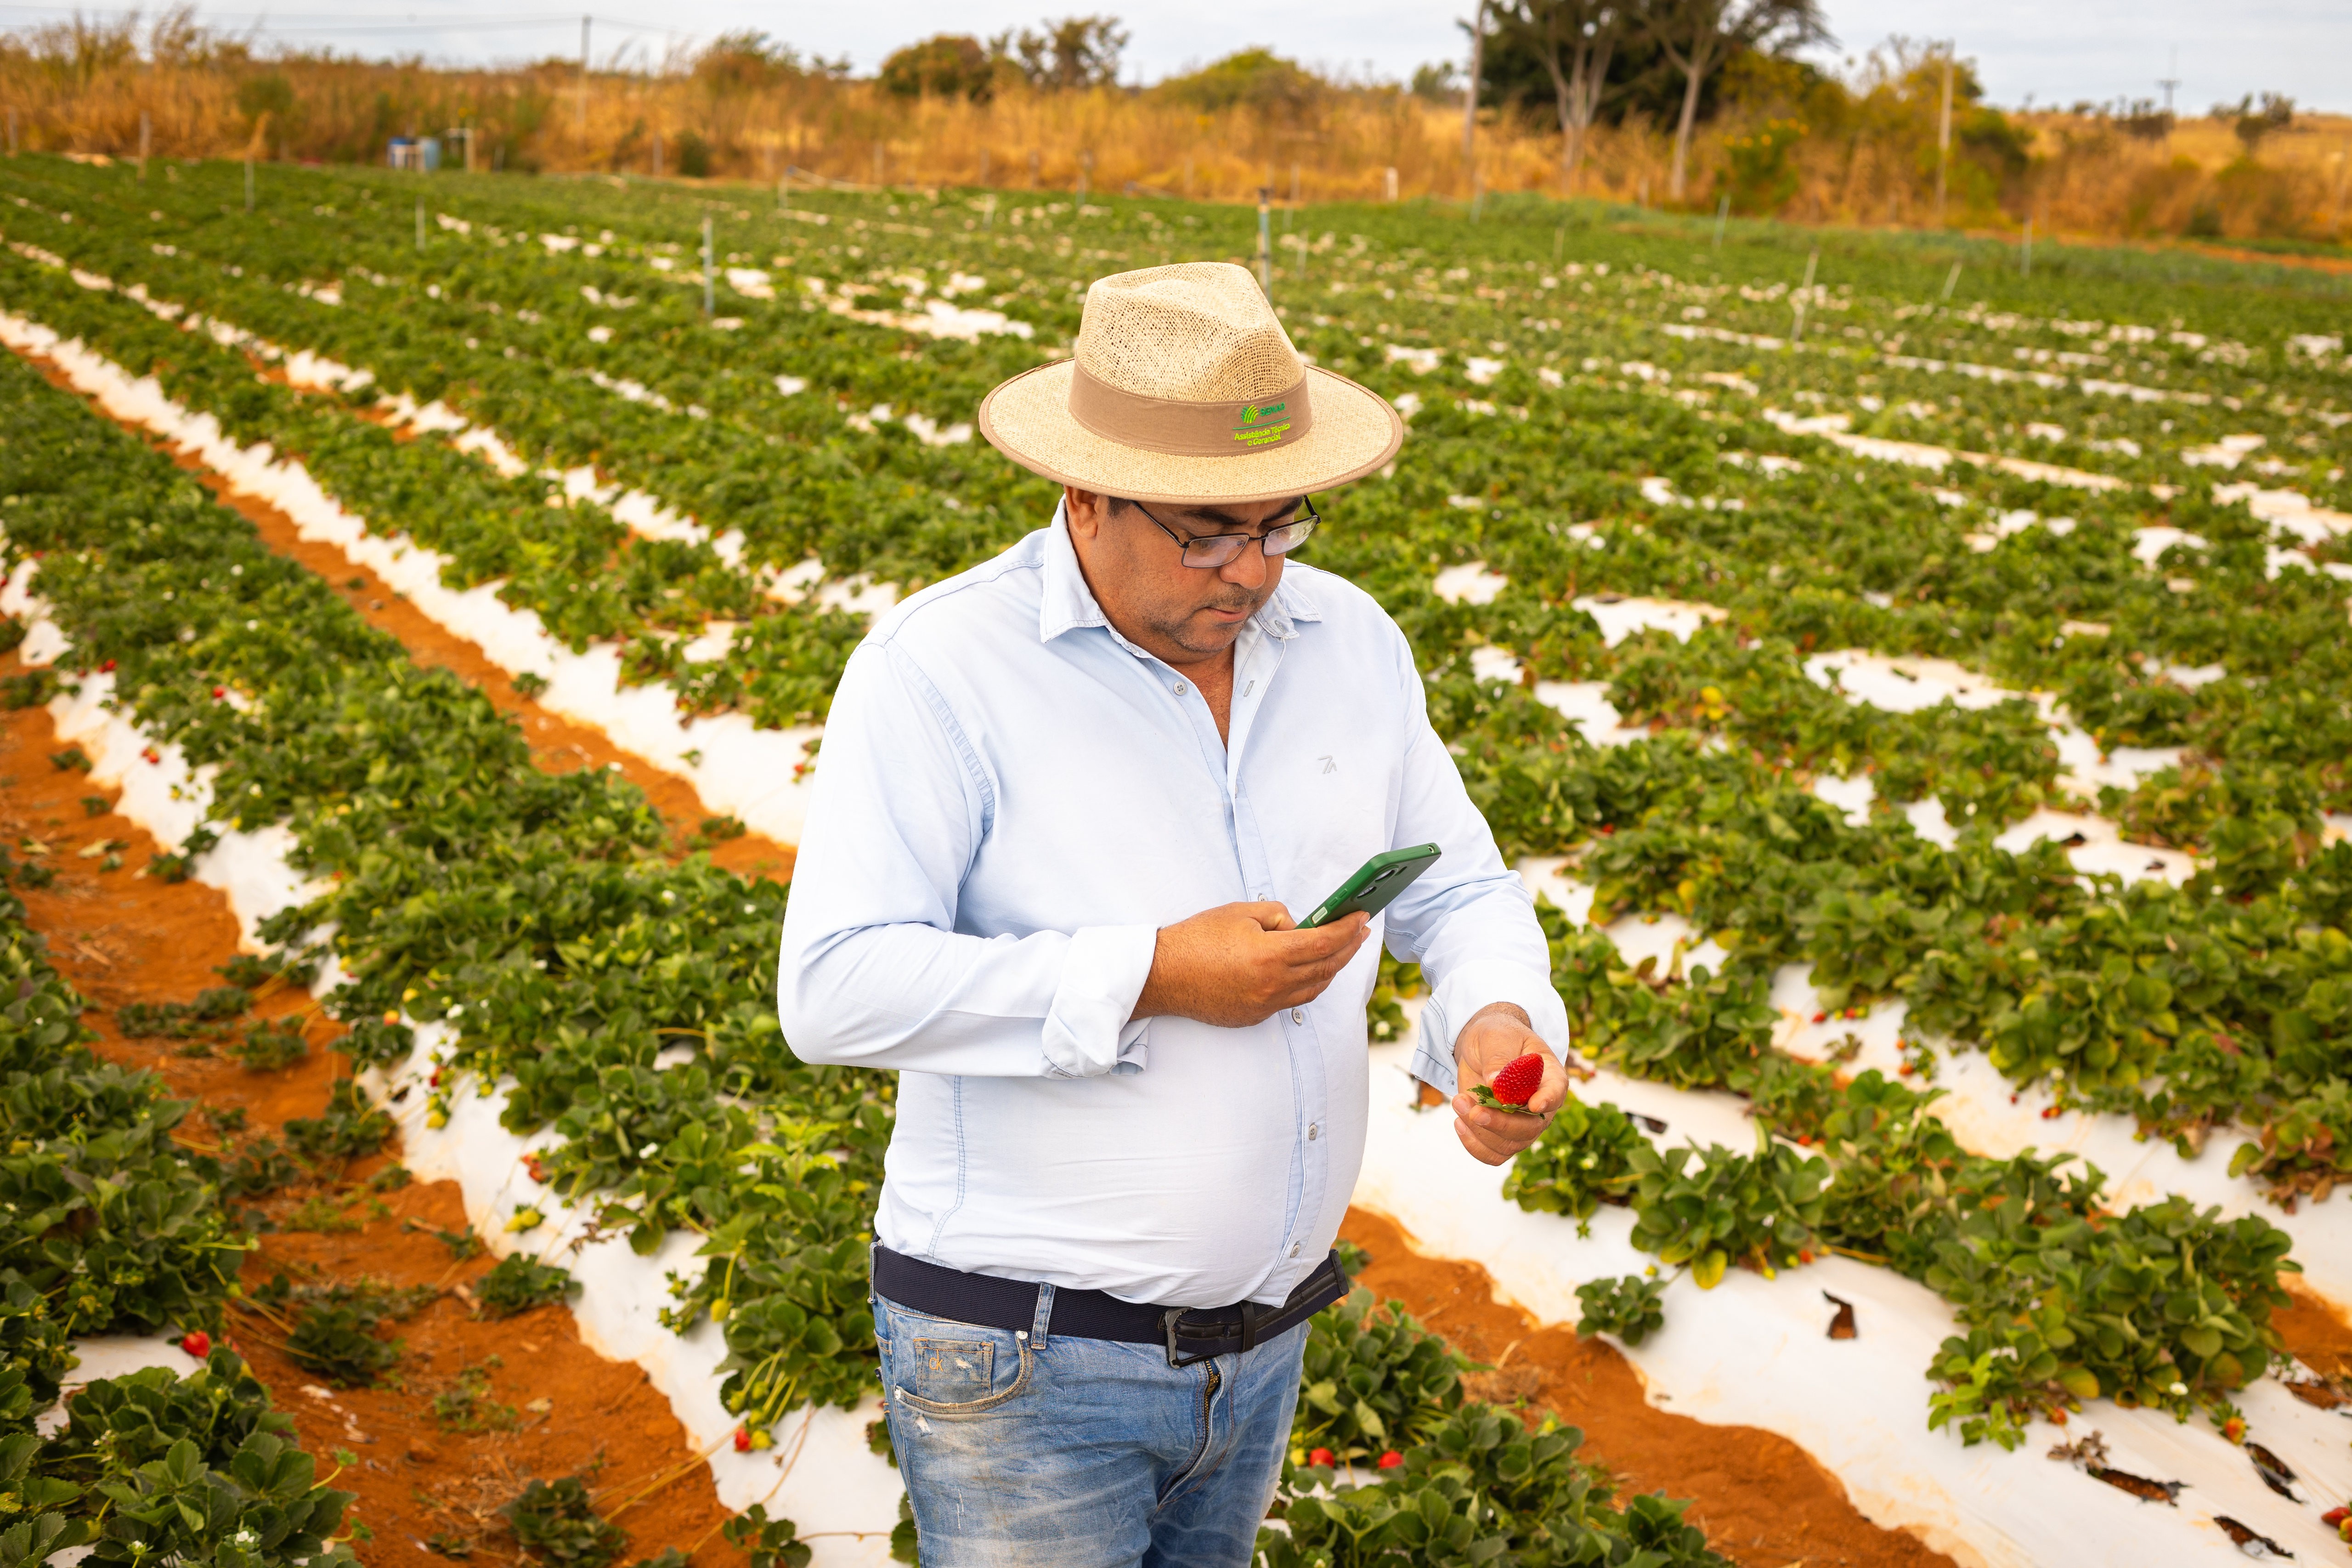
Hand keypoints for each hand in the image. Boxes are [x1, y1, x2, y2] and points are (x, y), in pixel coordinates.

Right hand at [1132, 903, 1370, 1028]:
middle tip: (1359, 932)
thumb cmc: (1197, 939)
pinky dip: (1308, 985)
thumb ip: (1278, 916)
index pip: (1324, 943)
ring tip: (1341, 950)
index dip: (1347, 929)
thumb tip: (1299, 928)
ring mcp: (1264, 1005)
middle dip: (1348, 948)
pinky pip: (1292, 1001)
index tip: (1361, 918)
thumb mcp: (1240, 912)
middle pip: (1326, 968)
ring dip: (1332, 969)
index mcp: (1271, 956)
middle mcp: (1273, 986)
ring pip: (1314, 989)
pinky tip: (1311, 971)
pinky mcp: (1254, 1016)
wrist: (1163, 975)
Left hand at [1449, 1003, 1567, 1166]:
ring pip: (1508, 1145)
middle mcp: (1540, 1106)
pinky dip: (1474, 1145)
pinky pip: (1493, 1154)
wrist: (1482, 1048)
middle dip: (1500, 1123)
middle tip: (1475, 1110)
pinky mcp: (1500, 1134)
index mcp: (1549, 1076)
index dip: (1548, 1101)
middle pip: (1530, 1128)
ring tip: (1459, 1102)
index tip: (1534, 1105)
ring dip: (1480, 1130)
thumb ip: (1498, 1057)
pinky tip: (1459, 1122)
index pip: (1556, 1092)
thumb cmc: (1497, 1036)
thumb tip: (1494, 1082)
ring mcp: (1521, 1124)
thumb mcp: (1496, 1036)